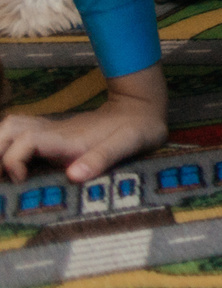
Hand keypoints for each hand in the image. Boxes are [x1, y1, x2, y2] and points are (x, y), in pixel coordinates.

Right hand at [0, 68, 166, 184]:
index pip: (25, 141)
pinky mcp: (54, 134)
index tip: (21, 180)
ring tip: (3, 174)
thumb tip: (72, 175)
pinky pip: (21, 134)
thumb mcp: (128, 143)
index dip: (14, 159)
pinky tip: (14, 166)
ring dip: (0, 145)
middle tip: (2, 178)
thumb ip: (102, 157)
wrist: (142, 107)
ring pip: (12, 127)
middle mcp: (54, 131)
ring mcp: (52, 130)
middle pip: (9, 128)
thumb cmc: (138, 128)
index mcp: (67, 137)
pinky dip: (9, 146)